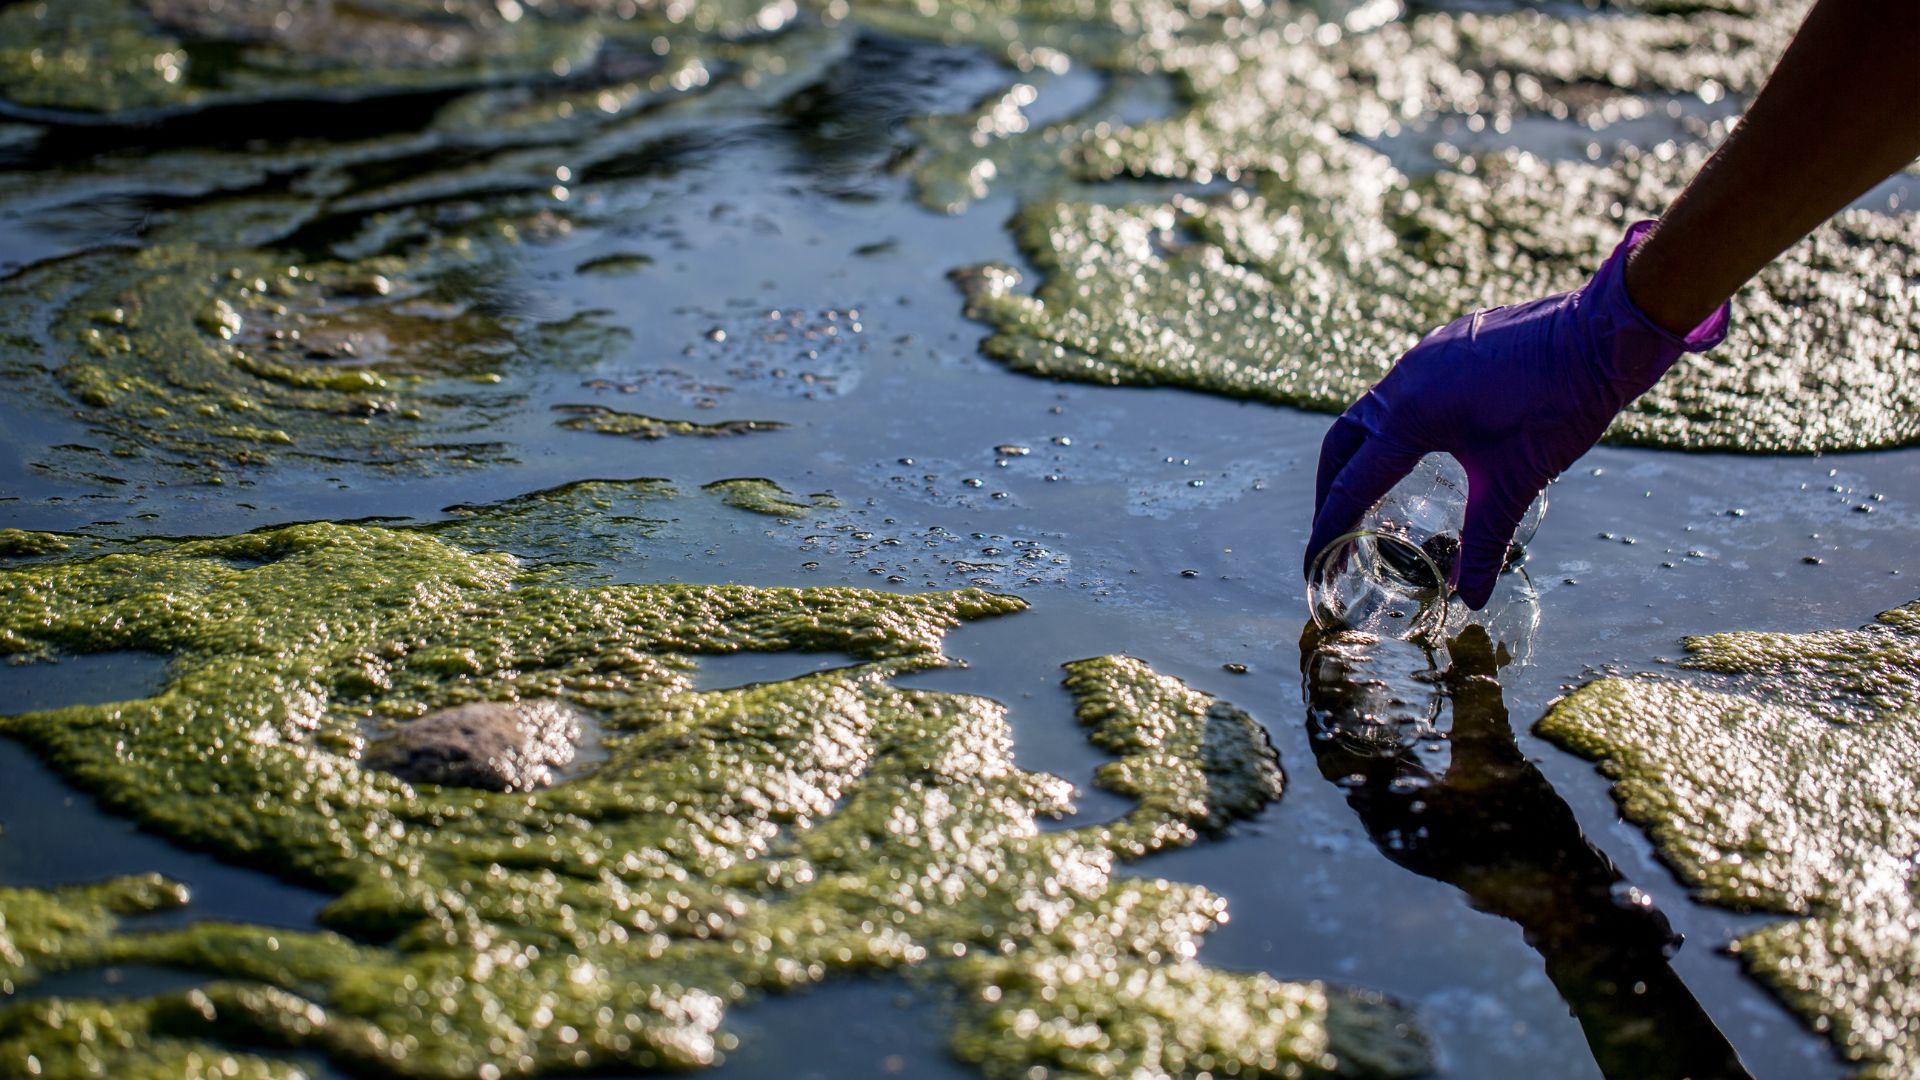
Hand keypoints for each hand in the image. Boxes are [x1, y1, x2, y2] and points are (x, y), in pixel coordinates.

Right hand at [1304, 221, 1729, 608]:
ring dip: (1358, 457)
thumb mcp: (1520, 477)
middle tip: (1333, 532)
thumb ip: (1487, 539)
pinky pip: (1398, 393)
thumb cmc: (1564, 399)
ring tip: (1365, 497)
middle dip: (1330, 491)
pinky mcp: (1445, 347)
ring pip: (1368, 414)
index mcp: (1409, 415)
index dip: (1330, 529)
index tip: (1316, 565)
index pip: (1352, 484)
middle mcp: (1403, 381)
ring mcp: (1423, 358)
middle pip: (1341, 444)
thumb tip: (1469, 597)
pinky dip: (1388, 430)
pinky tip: (1415, 450)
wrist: (1605, 330)